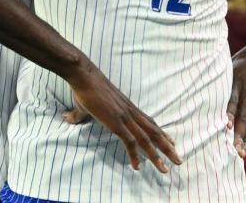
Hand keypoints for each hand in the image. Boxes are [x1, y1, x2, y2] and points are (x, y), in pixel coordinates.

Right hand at [63, 62, 181, 172]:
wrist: (84, 76)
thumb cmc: (86, 88)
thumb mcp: (86, 105)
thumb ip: (78, 115)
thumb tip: (67, 118)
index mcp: (128, 108)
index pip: (150, 122)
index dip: (161, 133)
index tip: (171, 142)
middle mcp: (131, 113)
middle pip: (154, 132)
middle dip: (167, 147)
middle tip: (178, 160)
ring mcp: (125, 117)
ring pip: (147, 139)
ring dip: (157, 155)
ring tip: (165, 169)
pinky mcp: (116, 122)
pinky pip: (129, 141)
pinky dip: (135, 154)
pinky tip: (137, 166)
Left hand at [225, 32, 245, 156]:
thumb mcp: (232, 62)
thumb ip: (221, 78)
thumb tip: (201, 88)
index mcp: (238, 80)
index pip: (231, 101)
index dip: (229, 115)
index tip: (225, 128)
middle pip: (243, 116)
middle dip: (238, 135)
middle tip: (233, 152)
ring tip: (241, 152)